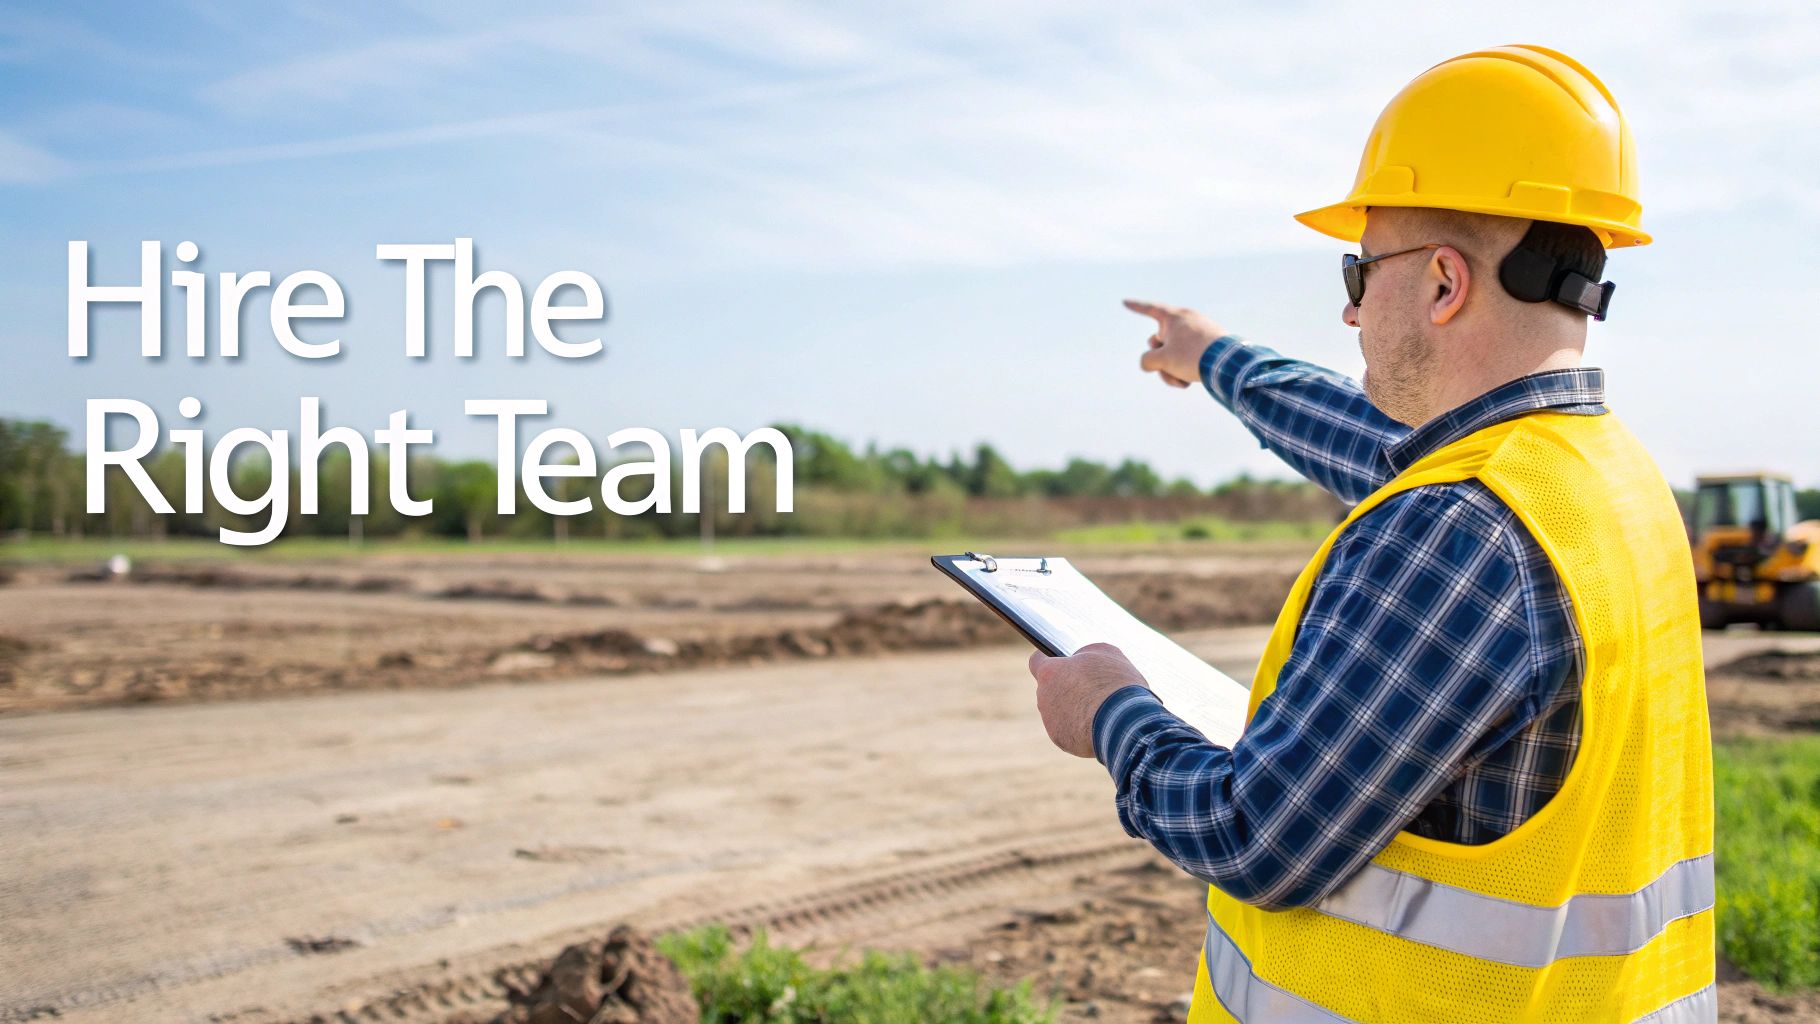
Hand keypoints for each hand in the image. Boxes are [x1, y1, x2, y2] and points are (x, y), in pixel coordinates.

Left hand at [1028, 642, 1148, 757]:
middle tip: (1092, 690)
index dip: (1050, 661)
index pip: (1036, 661)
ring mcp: (1050, 721)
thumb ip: (1086, 653)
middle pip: (1051, 689)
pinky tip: (1100, 726)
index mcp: (1049, 672)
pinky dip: (1081, 728)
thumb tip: (1080, 658)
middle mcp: (1043, 697)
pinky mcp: (1061, 740)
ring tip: (1101, 710)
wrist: (1123, 722)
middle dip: (1068, 689)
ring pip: (1060, 711)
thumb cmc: (1114, 684)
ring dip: (1075, 709)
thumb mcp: (1106, 654)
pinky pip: (1069, 730)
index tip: (1061, 664)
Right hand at [1125, 298, 1224, 388]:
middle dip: (1159, 358)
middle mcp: (1187, 320)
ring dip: (1172, 369)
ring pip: (1174, 353)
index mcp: (1175, 317)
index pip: (1150, 309)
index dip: (1135, 307)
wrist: (1227, 363)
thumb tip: (1150, 363)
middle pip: (1160, 341)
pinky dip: (1185, 369)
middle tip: (1166, 367)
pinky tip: (1191, 380)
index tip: (1124, 302)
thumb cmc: (1191, 356)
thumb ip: (1147, 360)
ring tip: (1181, 380)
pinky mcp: (1210, 345)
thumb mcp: (1162, 359)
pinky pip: (1189, 357)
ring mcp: (1200, 332)